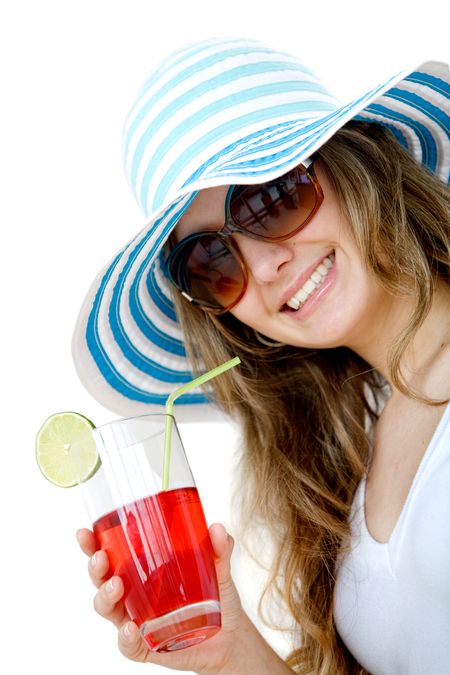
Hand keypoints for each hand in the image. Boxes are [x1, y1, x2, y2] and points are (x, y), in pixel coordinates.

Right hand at [77, 523, 272, 674]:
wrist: (231, 637)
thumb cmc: (216, 596)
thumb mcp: (218, 568)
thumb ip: (219, 548)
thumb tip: (218, 528)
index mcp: (142, 569)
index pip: (110, 553)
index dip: (93, 544)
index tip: (84, 532)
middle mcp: (134, 594)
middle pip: (102, 580)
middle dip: (95, 569)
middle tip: (100, 558)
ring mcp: (137, 620)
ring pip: (108, 610)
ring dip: (105, 598)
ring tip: (115, 586)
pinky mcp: (147, 646)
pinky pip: (129, 645)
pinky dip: (126, 638)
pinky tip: (131, 629)